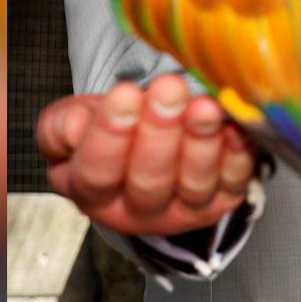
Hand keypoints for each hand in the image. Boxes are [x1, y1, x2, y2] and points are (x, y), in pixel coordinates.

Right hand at [36, 74, 255, 235]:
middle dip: (160, 132)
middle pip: (150, 181)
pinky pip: (235, 180)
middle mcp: (139, 211)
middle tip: (169, 90)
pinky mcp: (223, 200)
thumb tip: (76, 125)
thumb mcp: (72, 124)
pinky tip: (235, 125)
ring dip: (201, 141)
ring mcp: (184, 209)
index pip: (98, 172)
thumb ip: (62, 125)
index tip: (124, 94)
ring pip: (194, 183)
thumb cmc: (110, 131)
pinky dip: (238, 153)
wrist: (147, 143)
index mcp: (94, 194)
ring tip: (204, 105)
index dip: (110, 135)